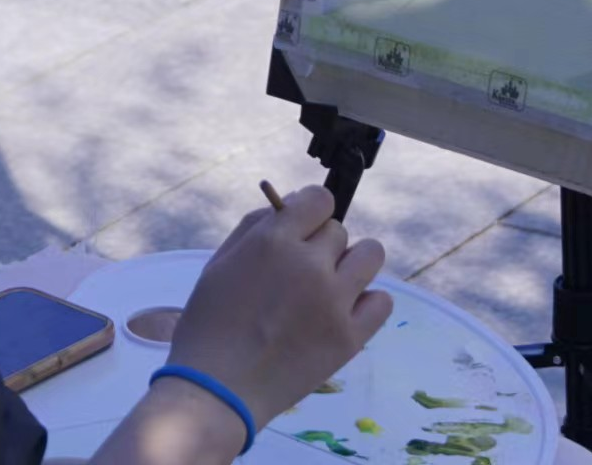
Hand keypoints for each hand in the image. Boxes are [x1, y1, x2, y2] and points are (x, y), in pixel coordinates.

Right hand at [167, 186, 393, 426]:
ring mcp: (335, 302)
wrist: (217, 391)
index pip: (319, 199)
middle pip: (339, 231)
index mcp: (274, 242)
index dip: (310, 211)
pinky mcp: (350, 337)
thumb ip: (255, 227)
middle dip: (320, 246)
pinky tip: (343, 313)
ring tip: (329, 288)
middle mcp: (310, 265)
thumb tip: (291, 204)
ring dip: (351, 264)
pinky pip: (382, 301)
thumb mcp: (219, 263)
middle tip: (298, 275)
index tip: (302, 229)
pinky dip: (367, 303)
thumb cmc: (209, 325)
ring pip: (370, 254)